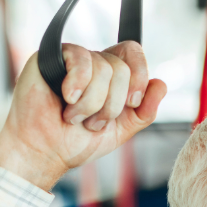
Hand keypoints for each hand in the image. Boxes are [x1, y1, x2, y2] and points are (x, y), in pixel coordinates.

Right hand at [0, 41, 166, 190]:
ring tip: (73, 117)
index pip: (132, 53)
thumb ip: (144, 112)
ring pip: (102, 67)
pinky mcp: (50, 57)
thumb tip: (161, 84)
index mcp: (109, 76)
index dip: (139, 75)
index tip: (132, 103)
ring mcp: (71, 59)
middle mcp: (91, 63)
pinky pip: (80, 58)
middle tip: (90, 122)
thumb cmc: (74, 143)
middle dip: (111, 104)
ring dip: (91, 103)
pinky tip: (66, 99)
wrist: (44, 154)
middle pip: (120, 66)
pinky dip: (78, 85)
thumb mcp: (120, 131)